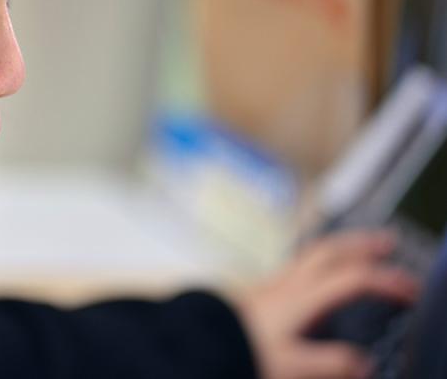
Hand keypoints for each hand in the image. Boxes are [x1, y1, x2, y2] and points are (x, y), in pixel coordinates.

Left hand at [234, 230, 419, 378]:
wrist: (199, 341)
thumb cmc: (239, 349)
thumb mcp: (291, 365)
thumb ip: (330, 364)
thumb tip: (362, 363)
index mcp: (300, 298)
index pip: (352, 278)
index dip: (384, 280)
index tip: (407, 288)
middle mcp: (286, 284)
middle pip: (330, 251)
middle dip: (362, 243)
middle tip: (388, 241)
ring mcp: (272, 284)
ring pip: (312, 253)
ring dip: (340, 245)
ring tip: (358, 246)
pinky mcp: (262, 291)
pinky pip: (297, 264)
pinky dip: (318, 259)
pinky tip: (316, 271)